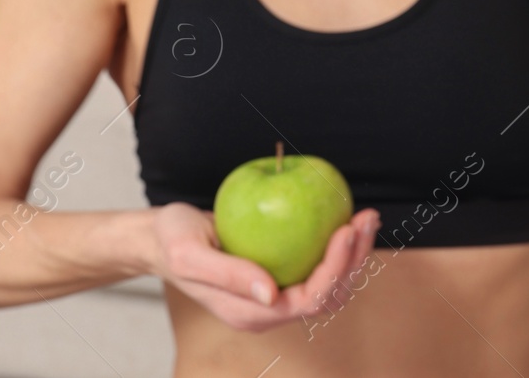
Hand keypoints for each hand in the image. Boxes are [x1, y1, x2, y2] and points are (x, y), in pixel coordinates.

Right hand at [148, 202, 379, 332]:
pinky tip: (344, 216)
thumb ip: (228, 276)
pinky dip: (337, 245)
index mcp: (251, 313)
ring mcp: (276, 293)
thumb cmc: (171, 243)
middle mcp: (269, 308)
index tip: (345, 229)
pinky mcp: (280, 273)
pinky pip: (317, 265)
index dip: (335, 268)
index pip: (309, 300)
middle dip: (355, 260)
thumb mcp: (189, 255)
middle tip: (367, 217)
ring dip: (354, 253)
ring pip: (330, 284)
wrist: (162, 239)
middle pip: (329, 296)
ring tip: (366, 217)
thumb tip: (271, 294)